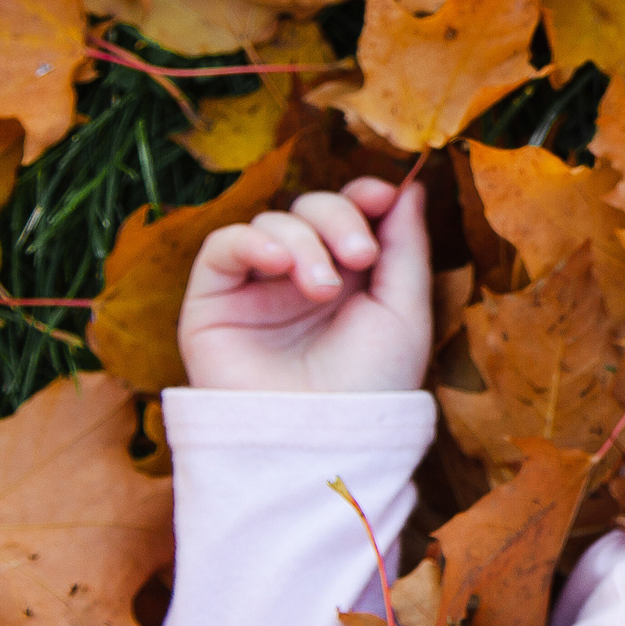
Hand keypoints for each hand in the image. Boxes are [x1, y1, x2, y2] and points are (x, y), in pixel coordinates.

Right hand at [178, 178, 432, 392]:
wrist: (321, 438)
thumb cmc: (371, 383)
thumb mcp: (405, 310)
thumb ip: (405, 247)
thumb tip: (410, 187)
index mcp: (352, 276)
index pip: (350, 211)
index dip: (363, 194)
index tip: (383, 194)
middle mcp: (303, 276)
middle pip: (313, 207)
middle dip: (339, 218)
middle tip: (360, 257)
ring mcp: (258, 288)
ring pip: (273, 221)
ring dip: (304, 241)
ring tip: (323, 289)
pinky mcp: (214, 301)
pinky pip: (223, 245)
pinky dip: (252, 241)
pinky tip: (278, 265)